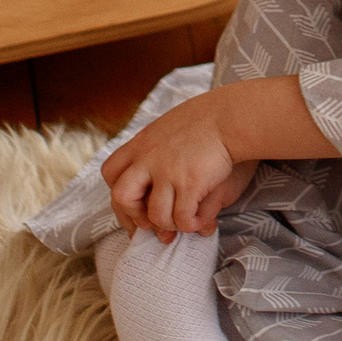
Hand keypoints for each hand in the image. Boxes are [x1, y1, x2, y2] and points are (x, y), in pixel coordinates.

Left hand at [104, 101, 252, 242]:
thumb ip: (155, 151)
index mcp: (141, 143)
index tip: (136, 207)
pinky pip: (182, 217)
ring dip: (168, 224)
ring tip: (182, 222)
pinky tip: (199, 221)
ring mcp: (168, 171)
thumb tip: (152, 177)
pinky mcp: (190, 182)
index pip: (111, 173)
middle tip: (152, 222)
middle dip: (135, 216)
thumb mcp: (168, 128)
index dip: (120, 195)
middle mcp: (149, 158)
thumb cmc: (206, 121)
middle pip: (121, 197)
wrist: (231, 115)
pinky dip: (190, 224)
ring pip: (155, 214)